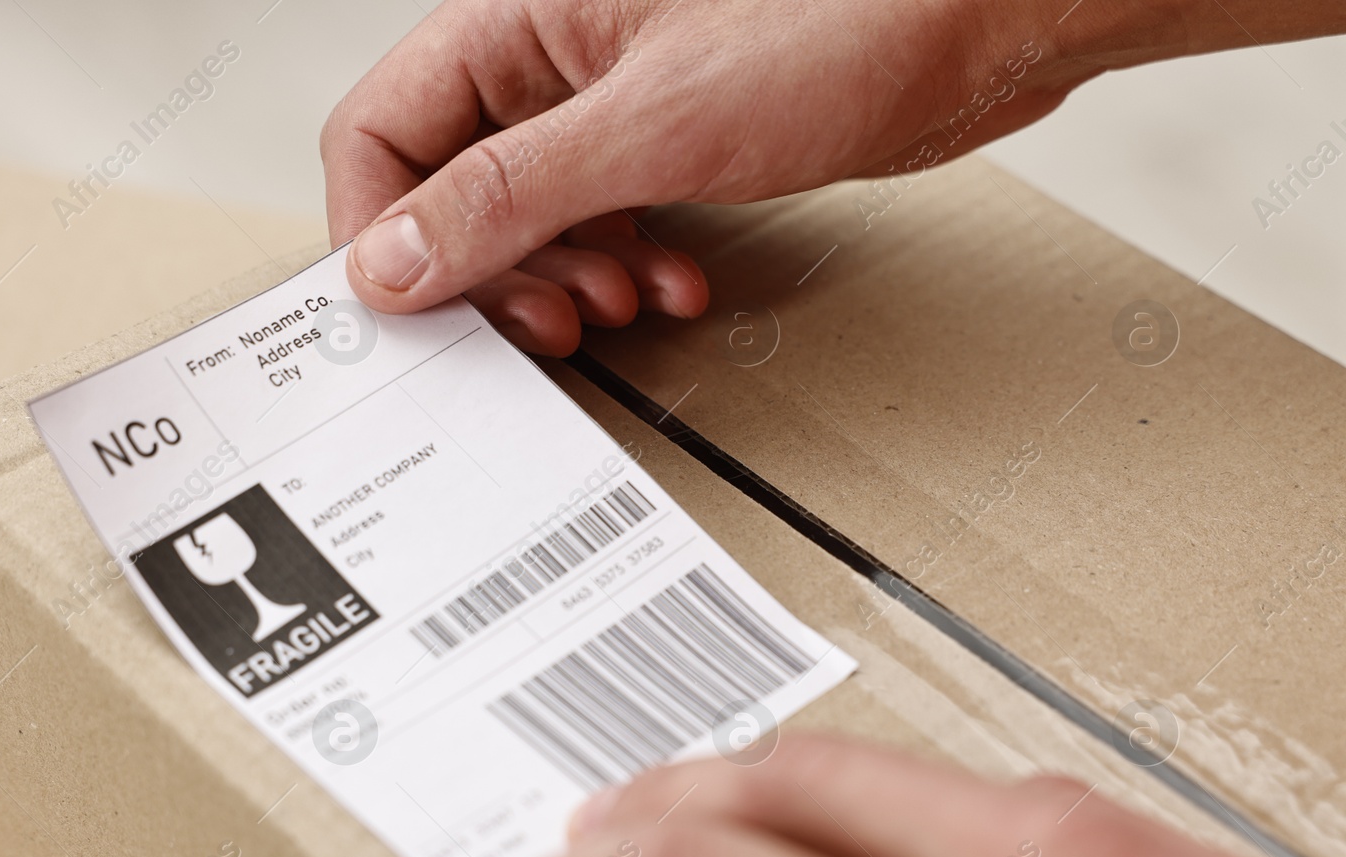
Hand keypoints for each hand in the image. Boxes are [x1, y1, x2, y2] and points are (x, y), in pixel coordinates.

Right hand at [320, 0, 1341, 355]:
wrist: (978, 26)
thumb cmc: (846, 20)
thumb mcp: (652, 125)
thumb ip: (508, 195)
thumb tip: (395, 260)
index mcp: (517, 21)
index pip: (383, 130)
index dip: (381, 228)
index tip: (406, 309)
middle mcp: (553, 63)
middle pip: (452, 187)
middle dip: (493, 272)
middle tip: (546, 324)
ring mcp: (610, 108)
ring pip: (530, 219)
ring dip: (568, 280)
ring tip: (620, 306)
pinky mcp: (670, 147)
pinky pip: (606, 226)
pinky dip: (629, 270)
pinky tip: (675, 285)